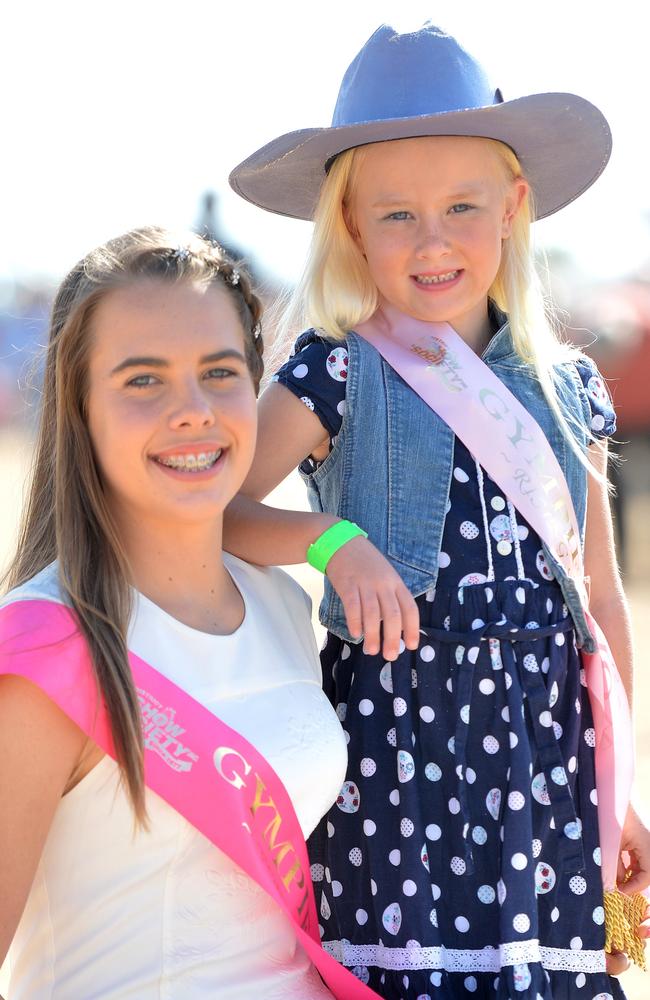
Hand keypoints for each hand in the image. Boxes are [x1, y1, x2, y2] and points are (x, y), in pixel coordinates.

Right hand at [326, 536, 419, 660]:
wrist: (341, 542)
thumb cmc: (365, 563)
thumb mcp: (385, 575)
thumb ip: (390, 597)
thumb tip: (394, 627)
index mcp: (396, 582)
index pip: (410, 608)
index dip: (412, 629)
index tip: (412, 646)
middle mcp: (383, 584)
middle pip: (392, 615)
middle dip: (393, 638)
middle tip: (390, 656)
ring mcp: (365, 583)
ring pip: (373, 614)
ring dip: (373, 635)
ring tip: (371, 651)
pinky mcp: (347, 584)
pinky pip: (352, 606)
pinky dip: (355, 622)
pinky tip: (356, 634)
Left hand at [617, 802, 649, 895]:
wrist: (612, 800)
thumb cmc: (614, 819)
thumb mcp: (612, 845)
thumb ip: (614, 865)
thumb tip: (614, 884)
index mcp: (648, 847)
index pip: (648, 876)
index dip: (635, 886)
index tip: (620, 890)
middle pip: (648, 873)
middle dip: (635, 883)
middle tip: (619, 888)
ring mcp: (647, 844)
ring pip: (645, 867)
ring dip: (633, 876)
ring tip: (618, 880)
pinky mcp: (641, 842)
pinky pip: (641, 860)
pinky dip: (632, 867)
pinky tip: (620, 870)